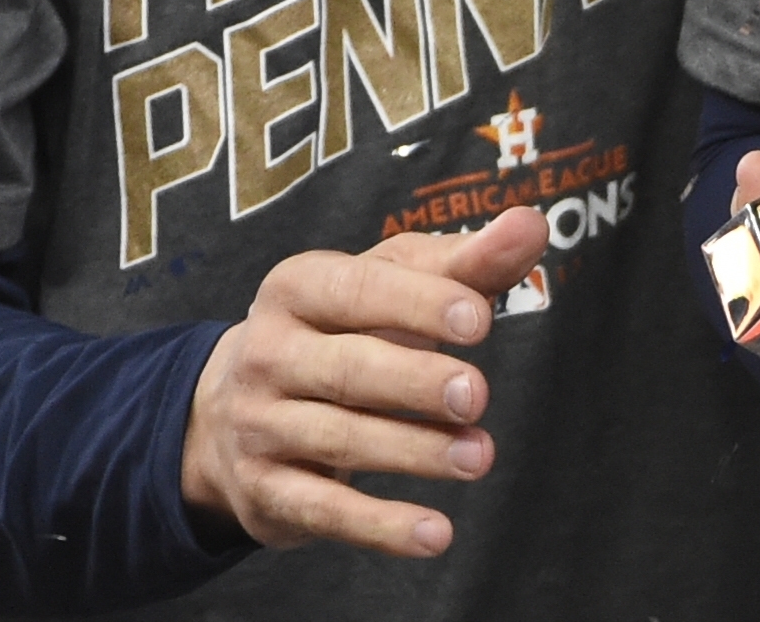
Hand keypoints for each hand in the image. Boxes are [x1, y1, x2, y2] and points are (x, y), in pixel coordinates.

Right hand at [179, 204, 543, 556]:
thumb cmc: (340, 328)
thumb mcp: (391, 283)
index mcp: (297, 287)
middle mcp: (267, 354)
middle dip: (416, 383)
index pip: (359, 291)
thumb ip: (465, 262)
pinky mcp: (265, 491)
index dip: (419, 304)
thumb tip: (532, 224)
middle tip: (478, 395)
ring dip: (414, 452)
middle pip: (348, 369)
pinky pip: (325, 512)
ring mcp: (259, 426)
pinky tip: (437, 534)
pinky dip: (382, 527)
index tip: (479, 319)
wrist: (227, 409)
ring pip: (340, 441)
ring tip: (480, 458)